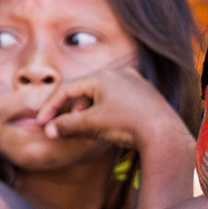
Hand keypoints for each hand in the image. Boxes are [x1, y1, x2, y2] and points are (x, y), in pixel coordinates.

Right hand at [34, 65, 197, 208]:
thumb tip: (49, 130)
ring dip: (91, 113)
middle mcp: (120, 73)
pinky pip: (119, 100)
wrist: (164, 134)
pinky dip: (108, 112)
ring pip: (103, 96)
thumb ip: (68, 125)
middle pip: (85, 91)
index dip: (51, 106)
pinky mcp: (146, 94)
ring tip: (91, 131)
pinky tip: (111, 127)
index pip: (68, 88)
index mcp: (103, 76)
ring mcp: (135, 83)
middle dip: (74, 111)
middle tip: (69, 129)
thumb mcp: (93, 125)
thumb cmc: (128, 125)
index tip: (43, 121)